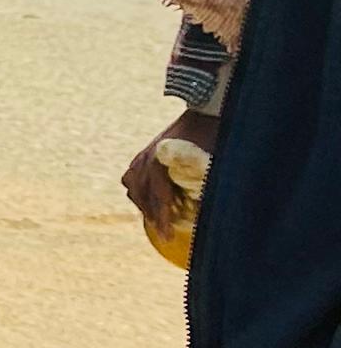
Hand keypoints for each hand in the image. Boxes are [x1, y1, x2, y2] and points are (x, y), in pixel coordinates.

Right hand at [123, 108, 222, 238]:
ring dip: (143, 203)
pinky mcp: (145, 151)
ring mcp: (143, 153)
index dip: (163, 219)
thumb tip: (211, 212)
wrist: (207, 110)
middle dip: (153, 215)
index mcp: (161, 161)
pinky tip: (149, 198)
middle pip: (141, 194)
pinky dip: (138, 189)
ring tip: (156, 217)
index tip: (167, 237)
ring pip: (132, 185)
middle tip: (164, 234)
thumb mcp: (214, 161)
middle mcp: (147, 157)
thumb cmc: (214, 137)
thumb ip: (206, 184)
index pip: (158, 197)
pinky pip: (132, 175)